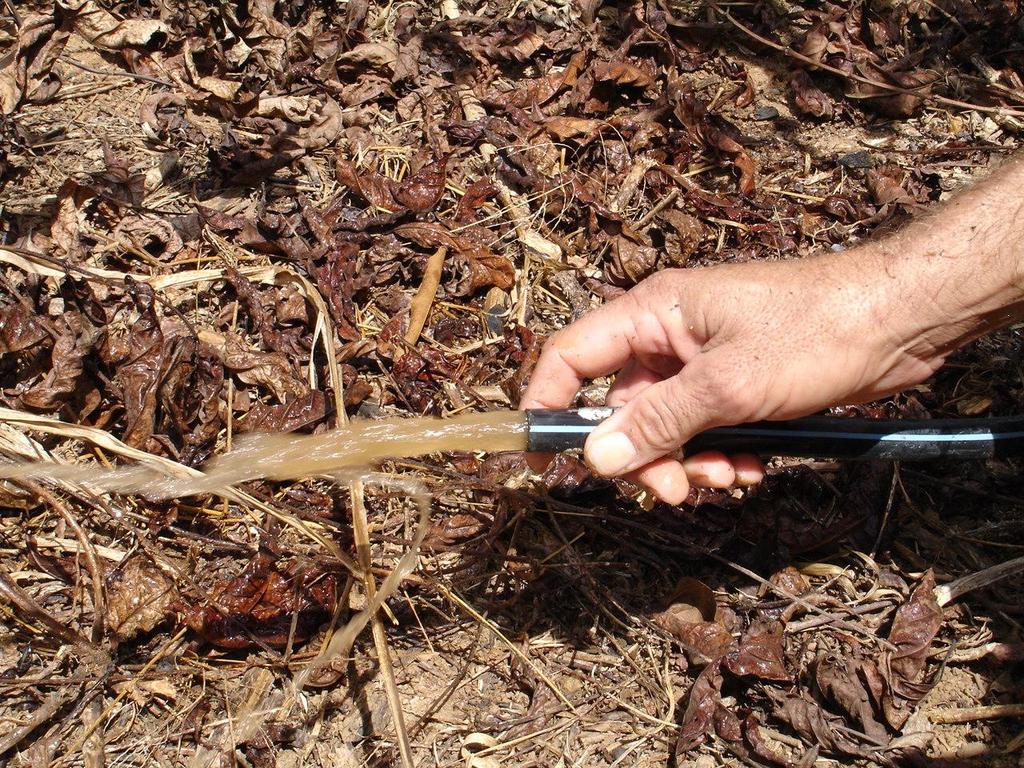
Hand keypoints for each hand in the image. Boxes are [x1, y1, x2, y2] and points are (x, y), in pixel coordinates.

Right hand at [520, 253, 941, 503]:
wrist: (900, 320)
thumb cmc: (816, 330)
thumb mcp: (730, 384)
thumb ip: (659, 421)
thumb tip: (596, 457)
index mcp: (654, 313)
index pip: (572, 356)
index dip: (548, 404)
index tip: (541, 459)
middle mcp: (670, 336)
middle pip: (622, 406)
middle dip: (644, 454)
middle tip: (673, 490)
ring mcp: (704, 361)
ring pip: (666, 426)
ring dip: (688, 461)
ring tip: (730, 477)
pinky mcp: (737, 383)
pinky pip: (704, 429)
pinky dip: (720, 455)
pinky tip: (753, 467)